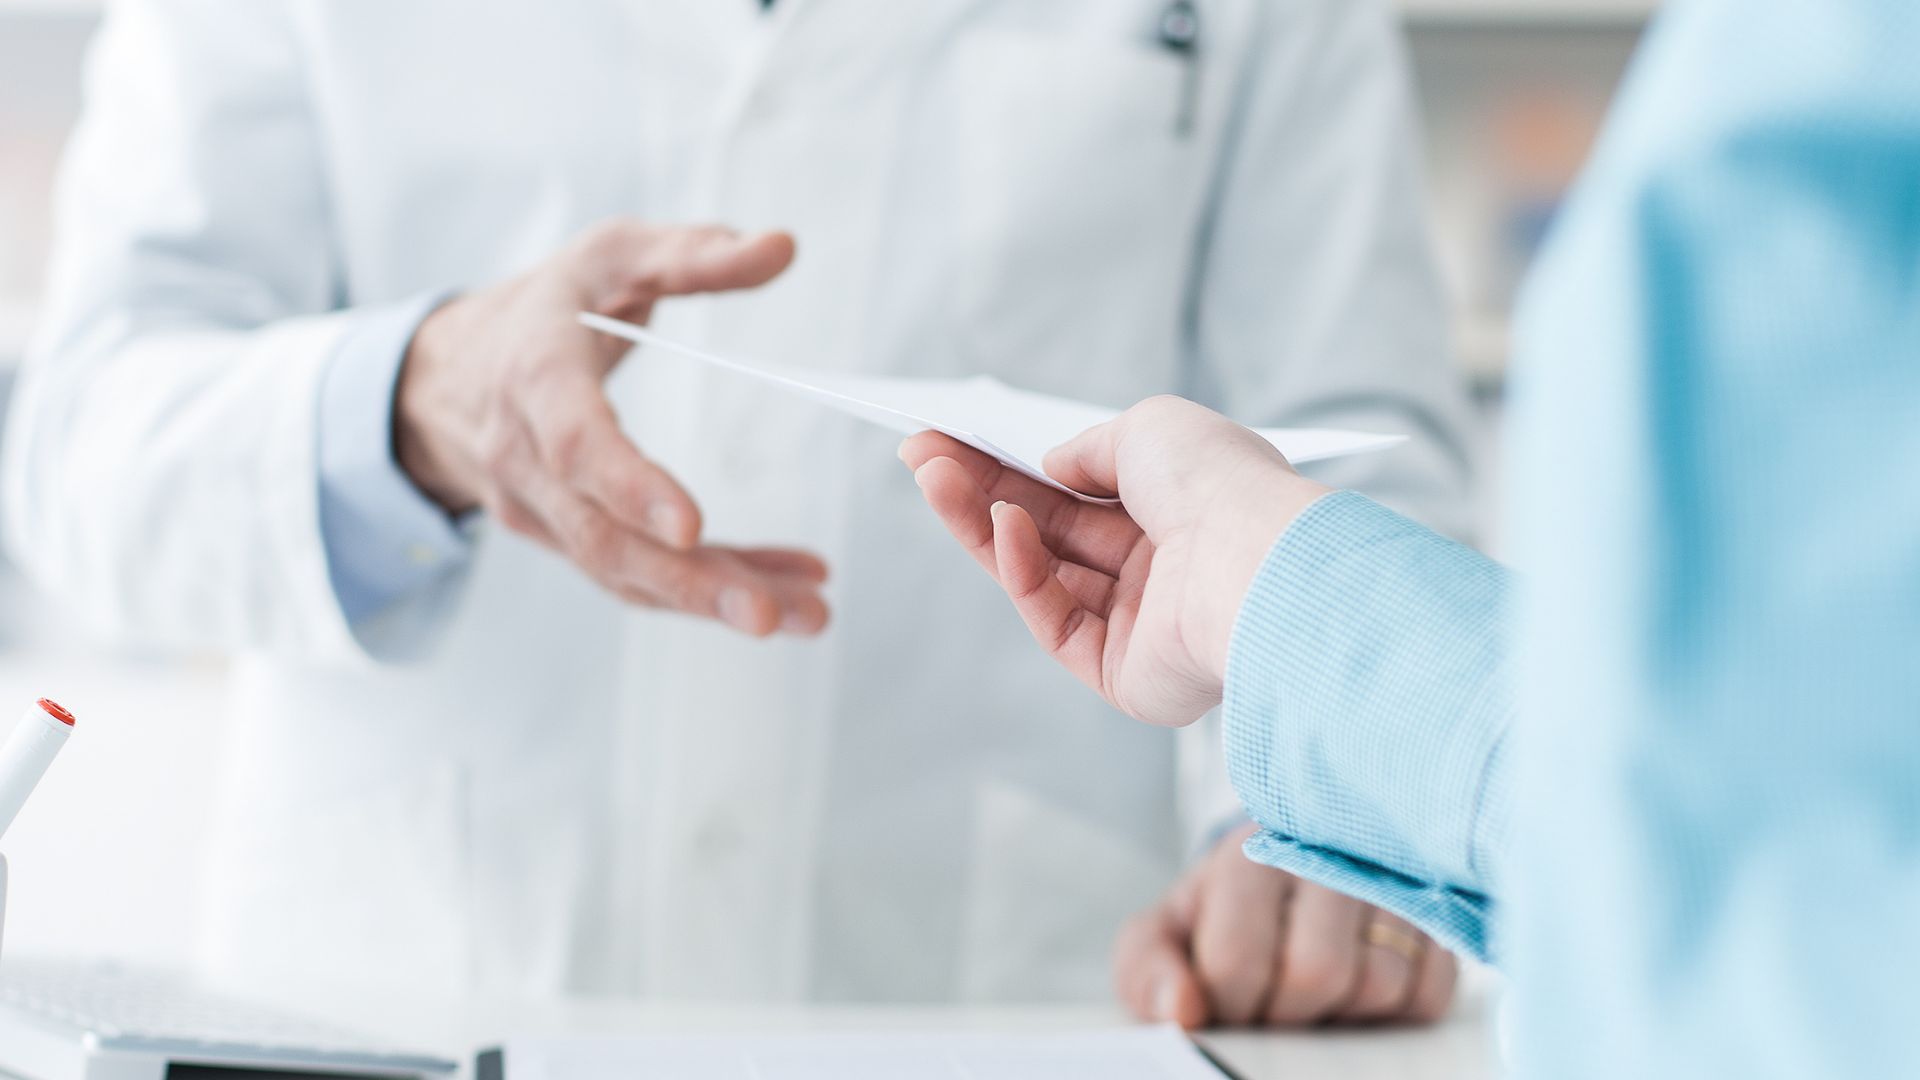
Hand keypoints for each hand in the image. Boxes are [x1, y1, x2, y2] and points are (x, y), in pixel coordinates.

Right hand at [396, 219, 828, 636]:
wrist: (449, 375)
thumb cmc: (547, 307)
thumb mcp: (612, 254)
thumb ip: (695, 254)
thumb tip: (781, 247)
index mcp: (534, 376)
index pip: (574, 443)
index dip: (628, 486)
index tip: (692, 526)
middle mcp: (525, 458)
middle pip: (603, 537)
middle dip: (690, 582)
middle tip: (771, 616)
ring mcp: (540, 511)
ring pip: (625, 572)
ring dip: (715, 600)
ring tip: (809, 614)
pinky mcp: (566, 540)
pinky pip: (638, 578)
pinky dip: (712, 588)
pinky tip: (786, 590)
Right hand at [900, 396, 1329, 725]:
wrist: (1257, 563)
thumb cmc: (1217, 485)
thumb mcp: (1146, 428)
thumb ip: (1089, 448)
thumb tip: (1051, 467)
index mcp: (1179, 509)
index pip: (1081, 490)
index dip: (1016, 466)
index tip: (953, 441)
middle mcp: (1162, 568)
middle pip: (1051, 530)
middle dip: (982, 490)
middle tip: (919, 455)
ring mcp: (1141, 624)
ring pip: (1042, 574)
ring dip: (985, 524)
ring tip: (934, 478)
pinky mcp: (1122, 675)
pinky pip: (1056, 619)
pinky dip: (1023, 572)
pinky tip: (1003, 526)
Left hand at [1116, 824, 1456, 1028]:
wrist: (1285, 880)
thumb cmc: (1218, 919)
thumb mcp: (1163, 936)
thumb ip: (1148, 972)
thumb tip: (1181, 1012)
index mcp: (1248, 854)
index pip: (1238, 958)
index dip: (1228, 1004)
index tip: (1227, 1003)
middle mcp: (1328, 854)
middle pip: (1316, 973)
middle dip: (1287, 1012)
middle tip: (1274, 1004)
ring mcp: (1390, 882)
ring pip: (1378, 983)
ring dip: (1340, 1012)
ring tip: (1314, 993)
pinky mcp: (1439, 921)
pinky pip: (1430, 995)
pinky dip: (1393, 1012)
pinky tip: (1358, 988)